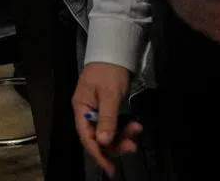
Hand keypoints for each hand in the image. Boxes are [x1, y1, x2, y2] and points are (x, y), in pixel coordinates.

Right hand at [72, 62, 142, 176]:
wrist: (114, 51)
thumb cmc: (109, 71)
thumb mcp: (109, 95)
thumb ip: (106, 119)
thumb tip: (102, 142)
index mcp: (81, 108)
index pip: (87, 137)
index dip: (98, 153)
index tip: (110, 167)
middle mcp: (87, 111)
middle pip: (98, 137)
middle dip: (115, 144)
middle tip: (132, 146)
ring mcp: (97, 110)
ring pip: (108, 132)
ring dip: (123, 135)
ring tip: (138, 130)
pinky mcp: (108, 108)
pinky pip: (114, 124)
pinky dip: (125, 127)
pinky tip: (135, 125)